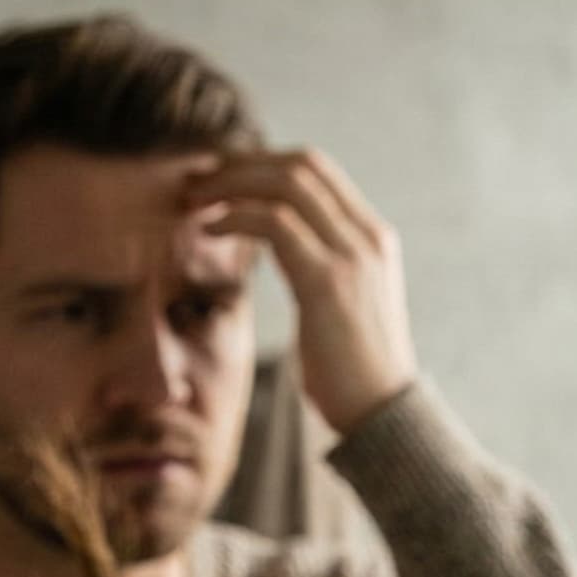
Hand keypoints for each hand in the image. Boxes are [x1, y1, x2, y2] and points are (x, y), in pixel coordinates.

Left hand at [191, 149, 420, 432]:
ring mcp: (352, 256)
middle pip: (301, 164)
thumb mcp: (344, 305)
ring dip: (231, 185)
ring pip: (287, 184)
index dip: (261, 161)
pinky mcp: (328, 281)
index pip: (317, 169)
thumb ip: (323, 267)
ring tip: (194, 201)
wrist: (382, 415)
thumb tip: (286, 252)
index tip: (220, 176)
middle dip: (242, 164)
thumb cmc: (354, 372)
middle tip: (198, 181)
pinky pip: (274, 223)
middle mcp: (368, 237)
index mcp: (373, 238)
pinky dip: (234, 217)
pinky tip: (209, 230)